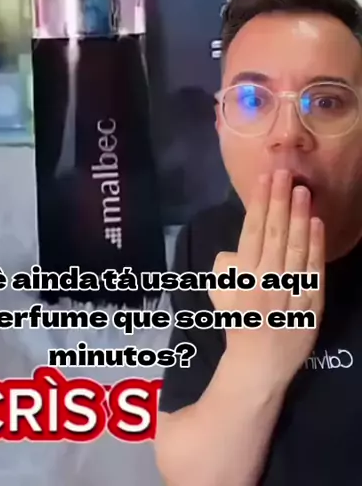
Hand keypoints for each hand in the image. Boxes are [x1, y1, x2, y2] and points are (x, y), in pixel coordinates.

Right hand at [210, 169, 324, 391]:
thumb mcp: (219, 294)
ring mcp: (290, 293)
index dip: (259, 204)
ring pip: (296, 248)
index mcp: (242, 277)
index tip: (264, 178)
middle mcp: (266, 281)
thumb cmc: (238, 324)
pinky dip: (316, 246)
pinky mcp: (311, 304)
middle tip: (284, 172)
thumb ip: (226, 267)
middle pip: (274, 233)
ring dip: (299, 216)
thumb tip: (237, 248)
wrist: (259, 366)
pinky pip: (314, 271)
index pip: (252, 231)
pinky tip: (317, 223)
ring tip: (302, 190)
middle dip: (279, 200)